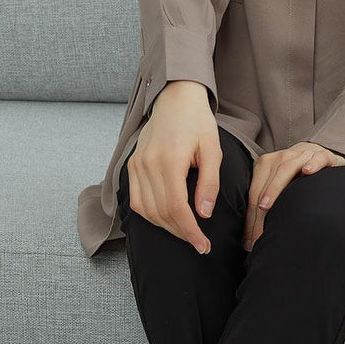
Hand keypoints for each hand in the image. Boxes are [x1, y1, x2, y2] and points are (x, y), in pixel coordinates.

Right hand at [125, 80, 220, 254]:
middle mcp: (147, 164)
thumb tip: (204, 214)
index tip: (204, 245)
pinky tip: (167, 219)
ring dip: (166, 227)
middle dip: (181, 233)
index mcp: (169, 160)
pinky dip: (150, 215)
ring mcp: (136, 164)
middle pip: (161, 213)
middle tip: (200, 244)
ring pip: (146, 210)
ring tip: (186, 233)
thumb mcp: (212, 150)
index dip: (190, 231)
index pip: (177, 208)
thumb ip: (209, 183)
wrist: (175, 97)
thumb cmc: (198, 123)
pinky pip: (136, 200)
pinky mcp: (132, 165)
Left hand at [243, 140, 344, 251]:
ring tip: (265, 206)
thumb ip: (265, 205)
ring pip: (286, 169)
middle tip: (258, 235)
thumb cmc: (296, 176)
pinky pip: (317, 158)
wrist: (318, 153)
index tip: (249, 241)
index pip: (254, 193)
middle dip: (259, 212)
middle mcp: (282, 157)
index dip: (250, 217)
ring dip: (274, 188)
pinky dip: (312, 164)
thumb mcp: (278, 185)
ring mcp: (303, 155)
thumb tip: (249, 239)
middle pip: (267, 183)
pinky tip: (308, 171)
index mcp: (266, 164)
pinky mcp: (324, 155)